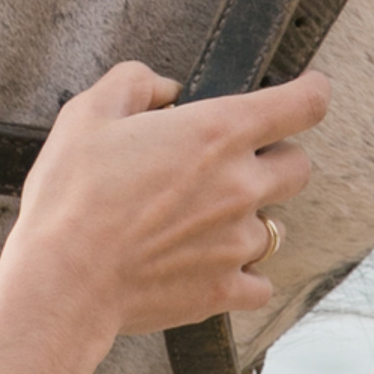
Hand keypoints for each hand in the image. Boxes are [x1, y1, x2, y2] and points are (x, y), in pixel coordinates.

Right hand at [0, 62, 328, 348]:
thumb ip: (133, 83)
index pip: (302, 105)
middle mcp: (241, 186)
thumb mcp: (88, 114)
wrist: (63, 279)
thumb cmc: (71, 195)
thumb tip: (164, 87)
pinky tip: (207, 266)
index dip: (311, 92)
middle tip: (236, 163)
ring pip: (276, 228)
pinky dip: (241, 274)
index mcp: (216, 132)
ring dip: (252, 219)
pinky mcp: (225, 290)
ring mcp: (238, 243)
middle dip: (275, 159)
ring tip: (208, 222)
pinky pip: (259, 282)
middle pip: (298, 167)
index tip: (309, 90)